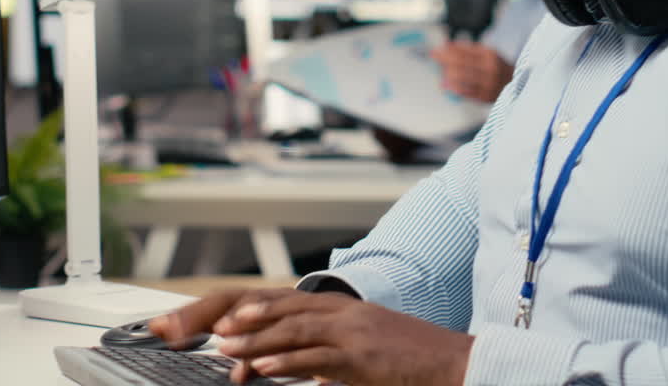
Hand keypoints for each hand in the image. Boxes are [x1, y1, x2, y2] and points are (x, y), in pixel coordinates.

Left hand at [150, 288, 473, 385]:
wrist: (455, 363)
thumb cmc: (410, 361)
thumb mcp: (366, 348)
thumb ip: (331, 351)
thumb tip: (299, 367)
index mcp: (343, 308)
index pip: (288, 301)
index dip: (253, 309)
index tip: (222, 320)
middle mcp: (344, 312)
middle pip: (284, 307)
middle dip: (245, 318)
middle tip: (211, 330)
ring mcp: (354, 332)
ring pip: (294, 328)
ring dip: (256, 339)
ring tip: (226, 348)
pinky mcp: (362, 357)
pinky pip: (317, 357)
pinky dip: (285, 361)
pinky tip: (262, 367)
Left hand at [430, 41, 513, 101]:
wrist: (516, 83)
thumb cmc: (497, 67)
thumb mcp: (487, 53)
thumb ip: (467, 49)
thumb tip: (447, 45)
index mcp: (489, 54)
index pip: (463, 51)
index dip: (447, 51)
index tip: (436, 50)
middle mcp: (490, 67)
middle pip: (461, 63)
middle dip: (444, 60)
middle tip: (433, 57)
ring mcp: (488, 82)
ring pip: (462, 77)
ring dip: (447, 74)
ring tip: (440, 72)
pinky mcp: (485, 96)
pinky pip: (466, 92)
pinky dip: (453, 88)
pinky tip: (445, 85)